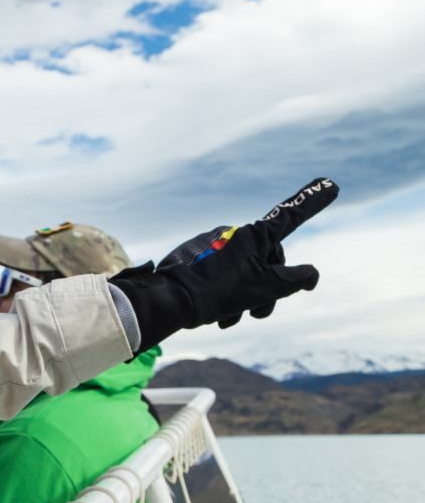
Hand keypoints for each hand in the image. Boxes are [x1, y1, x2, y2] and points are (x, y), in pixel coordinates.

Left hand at [111, 178, 337, 351]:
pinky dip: (222, 296)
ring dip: (242, 300)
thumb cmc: (222, 290)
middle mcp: (235, 234)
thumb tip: (312, 274)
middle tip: (258, 314)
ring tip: (229, 319)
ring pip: (241, 274)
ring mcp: (213, 243)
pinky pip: (218, 276)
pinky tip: (213, 315)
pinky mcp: (194, 255)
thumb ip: (296, 279)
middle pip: (266, 262)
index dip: (313, 202)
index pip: (292, 217)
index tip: (329, 183)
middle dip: (267, 291)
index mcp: (256, 235)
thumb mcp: (268, 287)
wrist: (172, 297)